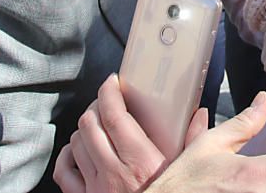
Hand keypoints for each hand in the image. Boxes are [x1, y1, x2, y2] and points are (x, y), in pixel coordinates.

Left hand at [53, 74, 206, 192]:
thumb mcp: (186, 170)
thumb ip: (195, 142)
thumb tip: (200, 116)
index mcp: (140, 161)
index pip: (113, 115)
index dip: (108, 92)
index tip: (112, 82)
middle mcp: (113, 171)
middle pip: (90, 124)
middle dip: (96, 106)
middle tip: (106, 101)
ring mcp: (95, 187)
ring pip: (76, 143)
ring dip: (84, 128)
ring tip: (96, 124)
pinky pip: (64, 171)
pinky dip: (67, 156)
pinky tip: (77, 150)